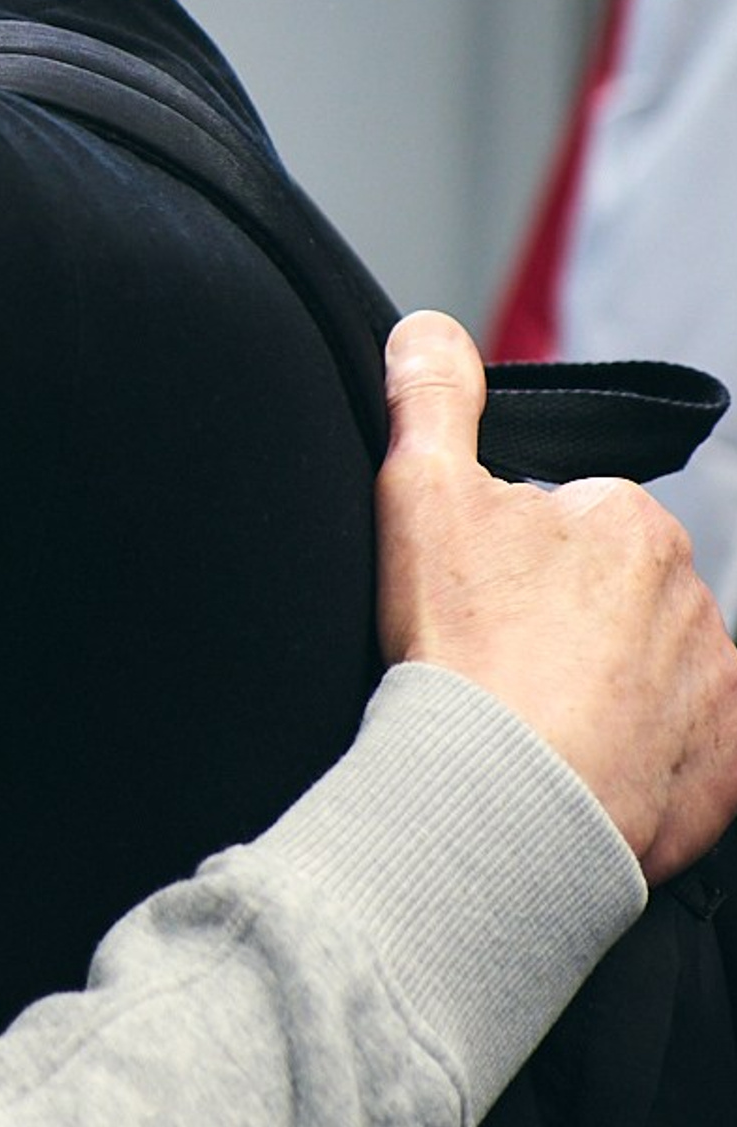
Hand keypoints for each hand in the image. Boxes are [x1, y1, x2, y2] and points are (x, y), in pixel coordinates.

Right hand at [378, 310, 736, 881]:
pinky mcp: (726, 764)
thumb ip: (432, 398)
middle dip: (563, 617)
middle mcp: (694, 594)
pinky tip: (577, 761)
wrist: (501, 797)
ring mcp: (717, 685)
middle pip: (612, 594)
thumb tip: (429, 330)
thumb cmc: (463, 646)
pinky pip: (689, 746)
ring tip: (527, 719)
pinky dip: (641, 753)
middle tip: (493, 660)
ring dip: (601, 685)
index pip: (567, 519)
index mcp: (627, 519)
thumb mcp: (419, 493)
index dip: (508, 557)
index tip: (471, 599)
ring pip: (649, 667)